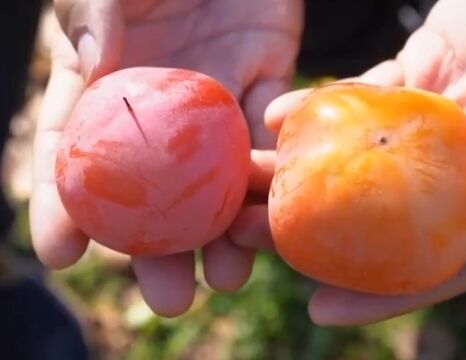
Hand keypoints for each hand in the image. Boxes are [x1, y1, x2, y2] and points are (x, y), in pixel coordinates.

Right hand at [30, 0, 301, 315]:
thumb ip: (93, 15)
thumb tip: (93, 61)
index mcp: (106, 82)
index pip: (77, 153)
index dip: (65, 205)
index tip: (63, 253)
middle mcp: (160, 105)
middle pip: (155, 189)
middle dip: (160, 247)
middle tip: (168, 294)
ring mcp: (215, 101)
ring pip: (216, 179)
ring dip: (223, 232)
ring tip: (228, 277)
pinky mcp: (266, 85)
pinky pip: (269, 138)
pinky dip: (269, 177)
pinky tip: (272, 217)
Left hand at [249, 0, 465, 324]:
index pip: (443, 260)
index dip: (386, 293)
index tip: (319, 308)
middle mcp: (464, 161)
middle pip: (380, 214)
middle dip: (315, 231)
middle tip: (249, 235)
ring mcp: (437, 117)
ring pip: (360, 158)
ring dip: (303, 171)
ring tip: (245, 179)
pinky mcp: (421, 71)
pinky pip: (364, 98)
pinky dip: (322, 108)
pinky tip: (280, 114)